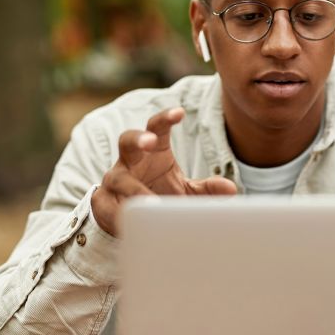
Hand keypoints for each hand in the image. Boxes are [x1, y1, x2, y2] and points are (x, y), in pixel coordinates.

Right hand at [91, 107, 237, 235]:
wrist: (132, 218)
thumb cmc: (160, 194)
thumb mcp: (186, 191)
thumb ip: (207, 189)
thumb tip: (231, 188)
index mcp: (153, 150)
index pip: (156, 127)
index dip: (165, 118)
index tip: (179, 112)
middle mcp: (130, 160)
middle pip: (127, 140)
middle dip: (138, 139)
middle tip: (150, 142)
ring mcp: (115, 180)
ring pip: (118, 179)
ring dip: (134, 189)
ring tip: (150, 202)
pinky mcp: (104, 203)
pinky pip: (110, 207)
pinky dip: (122, 214)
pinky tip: (134, 221)